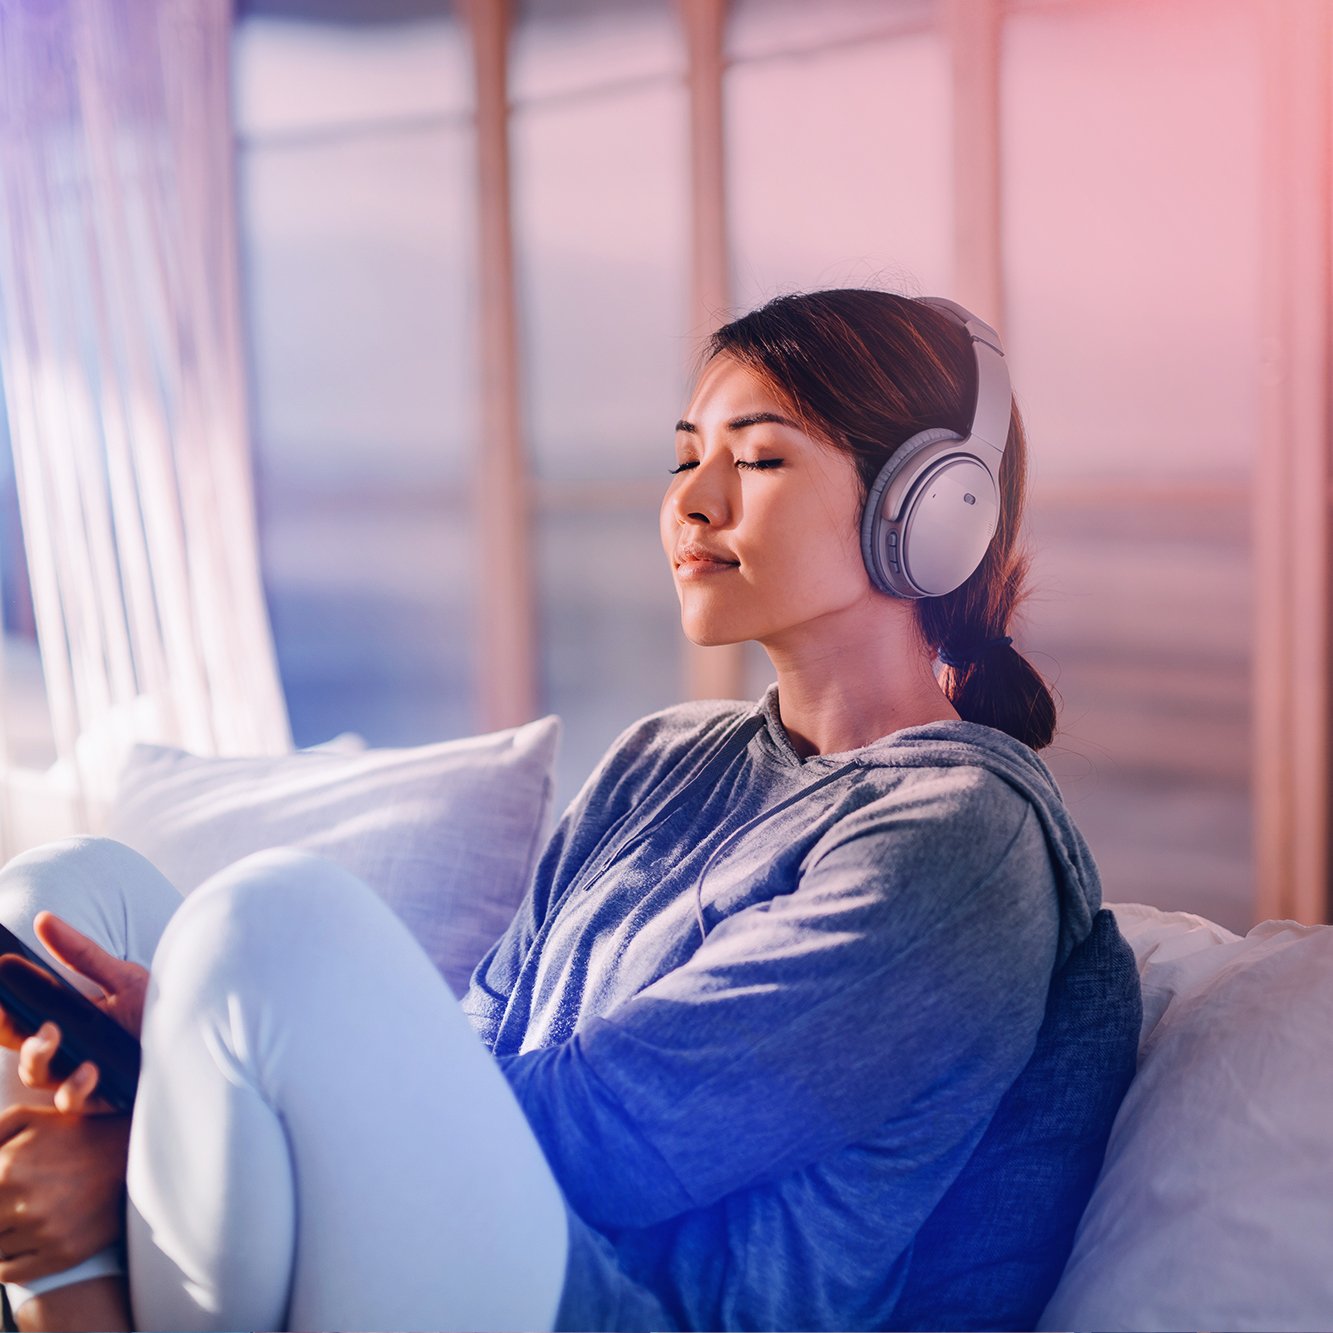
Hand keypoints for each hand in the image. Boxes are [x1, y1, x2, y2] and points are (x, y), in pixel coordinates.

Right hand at [0, 913, 147, 1112]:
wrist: (205, 1043)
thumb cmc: (163, 1011)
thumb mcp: (123, 978)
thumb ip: (81, 954)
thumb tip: (43, 919)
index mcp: (70, 1018)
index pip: (21, 1014)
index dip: (2, 1005)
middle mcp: (69, 1048)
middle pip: (19, 1043)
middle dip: (7, 1027)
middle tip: (9, 1010)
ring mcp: (80, 1075)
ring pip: (35, 1073)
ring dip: (35, 1054)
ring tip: (52, 1034)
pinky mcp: (99, 1100)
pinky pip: (70, 1100)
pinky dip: (73, 1085)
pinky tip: (90, 1069)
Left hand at [0, 1104, 129, 1284]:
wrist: (132, 1155)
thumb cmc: (74, 1133)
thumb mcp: (29, 1117)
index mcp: (7, 1169)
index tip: (3, 1193)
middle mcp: (23, 1204)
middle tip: (11, 1203)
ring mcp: (44, 1232)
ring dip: (2, 1234)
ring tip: (26, 1213)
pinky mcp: (61, 1254)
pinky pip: (8, 1273)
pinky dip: (5, 1262)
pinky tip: (23, 1238)